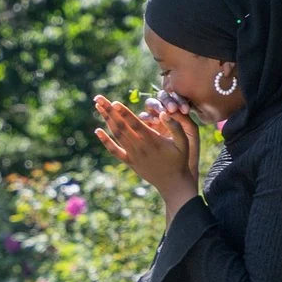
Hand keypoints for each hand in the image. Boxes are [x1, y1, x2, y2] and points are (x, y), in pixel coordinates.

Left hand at [93, 95, 201, 215]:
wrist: (173, 184)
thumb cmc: (180, 160)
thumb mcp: (184, 143)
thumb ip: (176, 127)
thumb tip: (163, 113)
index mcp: (152, 140)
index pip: (135, 124)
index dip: (124, 113)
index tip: (114, 102)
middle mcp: (140, 147)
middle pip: (121, 126)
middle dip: (109, 111)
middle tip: (98, 98)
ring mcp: (133, 155)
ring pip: (117, 135)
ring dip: (106, 120)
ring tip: (98, 106)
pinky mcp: (130, 162)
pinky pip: (115, 151)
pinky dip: (105, 141)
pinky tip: (97, 131)